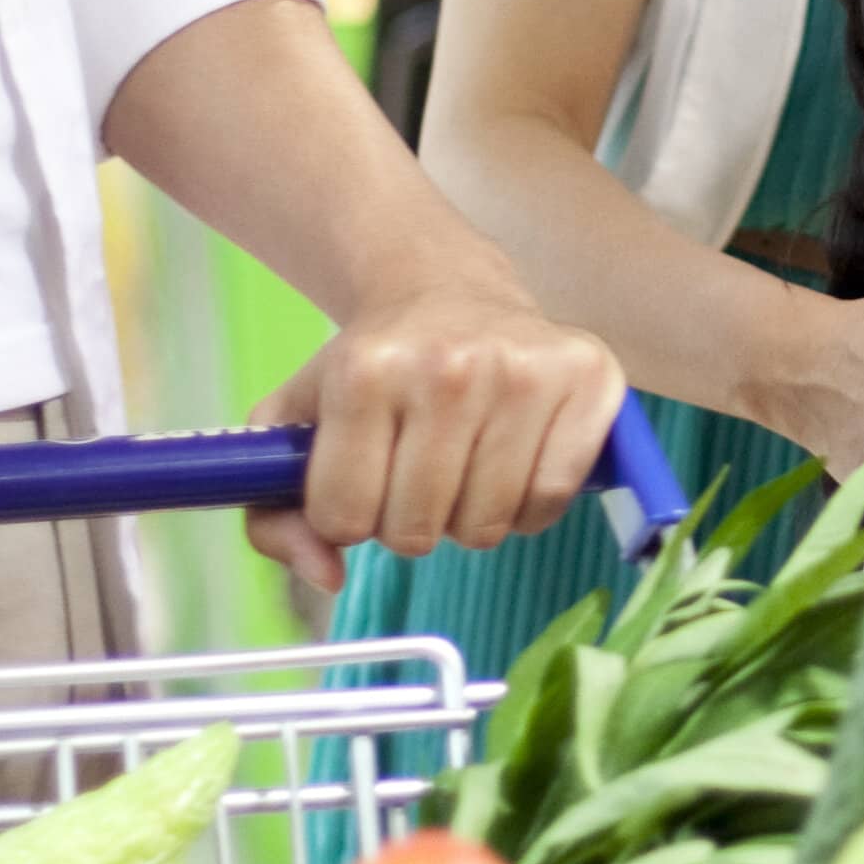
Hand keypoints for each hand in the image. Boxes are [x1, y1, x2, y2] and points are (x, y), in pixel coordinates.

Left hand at [257, 278, 623, 592]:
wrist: (448, 288)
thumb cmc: (374, 366)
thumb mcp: (296, 422)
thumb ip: (275, 514)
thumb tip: (326, 575)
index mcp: (365, 371)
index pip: (344, 519)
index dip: (347, 516)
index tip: (362, 477)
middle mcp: (447, 365)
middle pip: (415, 530)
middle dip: (408, 520)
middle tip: (416, 471)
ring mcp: (524, 371)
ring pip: (485, 526)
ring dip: (469, 517)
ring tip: (464, 465)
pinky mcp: (588, 379)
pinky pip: (549, 501)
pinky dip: (528, 507)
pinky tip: (512, 464)